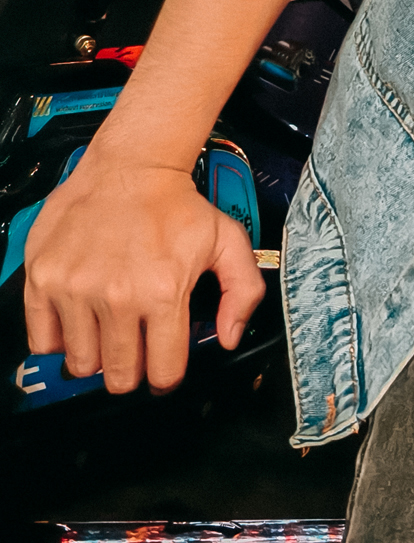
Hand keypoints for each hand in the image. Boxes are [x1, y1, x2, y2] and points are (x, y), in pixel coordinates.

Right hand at [23, 149, 264, 395]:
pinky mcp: (43, 279)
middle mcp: (116, 296)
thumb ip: (242, 292)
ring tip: (108, 328)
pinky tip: (79, 319)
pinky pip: (42, 341)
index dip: (167, 375)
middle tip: (134, 346)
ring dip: (96, 354)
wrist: (131, 165)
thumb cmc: (176, 205)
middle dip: (131, 370)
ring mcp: (75, 288)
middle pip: (118, 376)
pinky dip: (59, 339)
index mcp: (163, 292)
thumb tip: (228, 338)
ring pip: (81, 363)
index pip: (163, 371)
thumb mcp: (227, 240)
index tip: (163, 365)